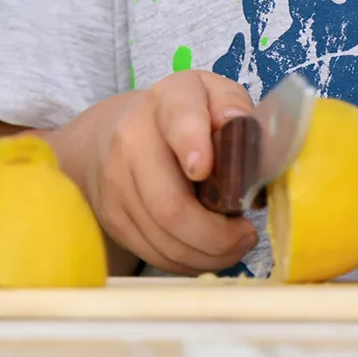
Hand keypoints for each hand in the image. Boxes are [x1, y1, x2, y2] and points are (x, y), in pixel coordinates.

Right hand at [66, 71, 258, 273]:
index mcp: (167, 102)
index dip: (192, 144)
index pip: (178, 120)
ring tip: (232, 245)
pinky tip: (205, 250)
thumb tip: (242, 130)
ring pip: (164, 239)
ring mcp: (115, 182)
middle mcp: (131, 139)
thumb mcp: (212, 95)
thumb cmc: (182, 118)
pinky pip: (153, 253)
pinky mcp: (111, 217)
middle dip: (218, 234)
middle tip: (246, 235)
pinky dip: (187, 261)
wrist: (111, 134)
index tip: (204, 169)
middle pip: (171, 205)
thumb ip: (234, 106)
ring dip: (208, 254)